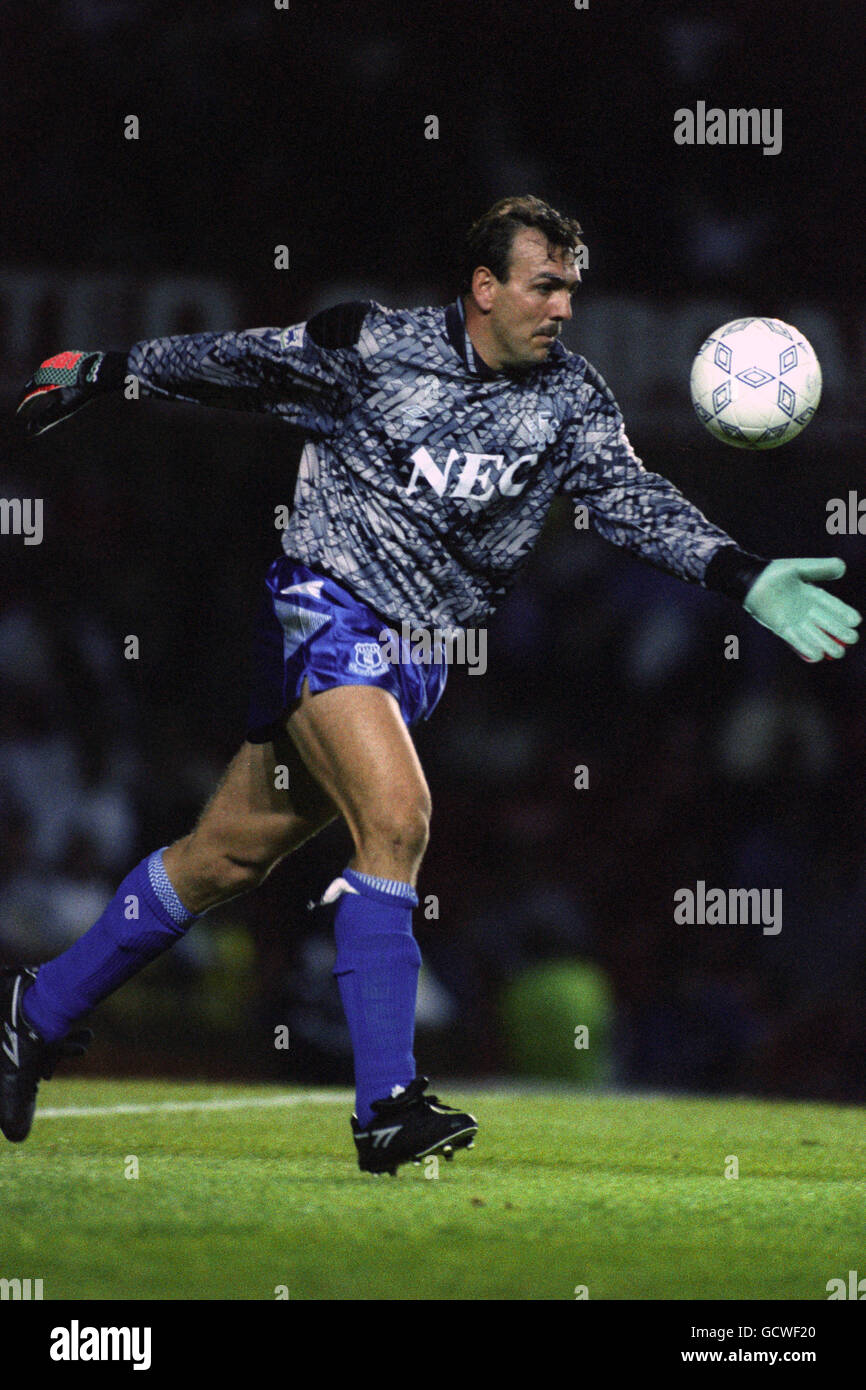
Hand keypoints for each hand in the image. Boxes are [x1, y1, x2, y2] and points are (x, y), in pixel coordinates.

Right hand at [16, 350, 109, 439]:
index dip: (22, 405)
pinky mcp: (67, 358)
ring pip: (43, 374)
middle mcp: (45, 368)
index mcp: (41, 380)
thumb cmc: (81, 391)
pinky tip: (56, 382)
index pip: (27, 394)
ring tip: (38, 394)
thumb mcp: (63, 408)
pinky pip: (54, 369)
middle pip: (32, 383)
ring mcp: (56, 361)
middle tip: (25, 405)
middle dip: (28, 395)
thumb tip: (30, 430)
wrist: (100, 371)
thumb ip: (46, 418)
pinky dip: (50, 378)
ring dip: (38, 385)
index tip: (19, 413)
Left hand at [743, 557, 860, 660]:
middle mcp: (807, 611)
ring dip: (826, 644)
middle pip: (828, 624)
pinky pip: (795, 640)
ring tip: (838, 652)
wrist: (751, 580)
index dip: (845, 613)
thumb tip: (842, 567)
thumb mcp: (800, 568)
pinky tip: (817, 656)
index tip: (855, 620)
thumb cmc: (774, 573)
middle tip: (851, 639)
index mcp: (814, 596)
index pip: (834, 606)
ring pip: (814, 636)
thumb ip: (820, 568)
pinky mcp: (781, 628)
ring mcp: (794, 621)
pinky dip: (805, 648)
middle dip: (840, 632)